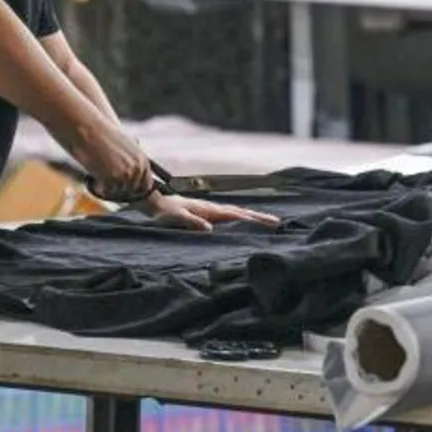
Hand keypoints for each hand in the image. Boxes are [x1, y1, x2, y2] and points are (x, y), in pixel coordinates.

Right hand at [73, 120, 153, 201]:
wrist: (89, 128)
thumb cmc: (103, 133)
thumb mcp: (125, 144)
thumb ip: (131, 159)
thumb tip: (131, 174)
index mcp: (143, 160)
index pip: (146, 186)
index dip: (134, 190)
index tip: (123, 190)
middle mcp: (137, 169)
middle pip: (131, 192)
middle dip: (119, 190)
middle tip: (106, 183)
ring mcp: (125, 175)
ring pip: (117, 193)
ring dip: (106, 188)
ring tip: (96, 175)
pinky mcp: (112, 179)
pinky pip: (106, 192)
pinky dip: (97, 188)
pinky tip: (91, 179)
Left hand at [140, 193, 280, 231]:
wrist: (154, 201)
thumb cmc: (165, 212)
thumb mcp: (177, 218)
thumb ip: (192, 222)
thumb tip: (210, 229)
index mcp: (210, 211)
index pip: (237, 215)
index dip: (253, 220)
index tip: (270, 223)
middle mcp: (213, 208)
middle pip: (241, 212)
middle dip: (259, 217)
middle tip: (276, 222)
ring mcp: (210, 209)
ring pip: (236, 212)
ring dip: (251, 216)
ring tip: (266, 221)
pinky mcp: (206, 212)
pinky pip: (228, 215)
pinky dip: (240, 217)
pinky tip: (242, 221)